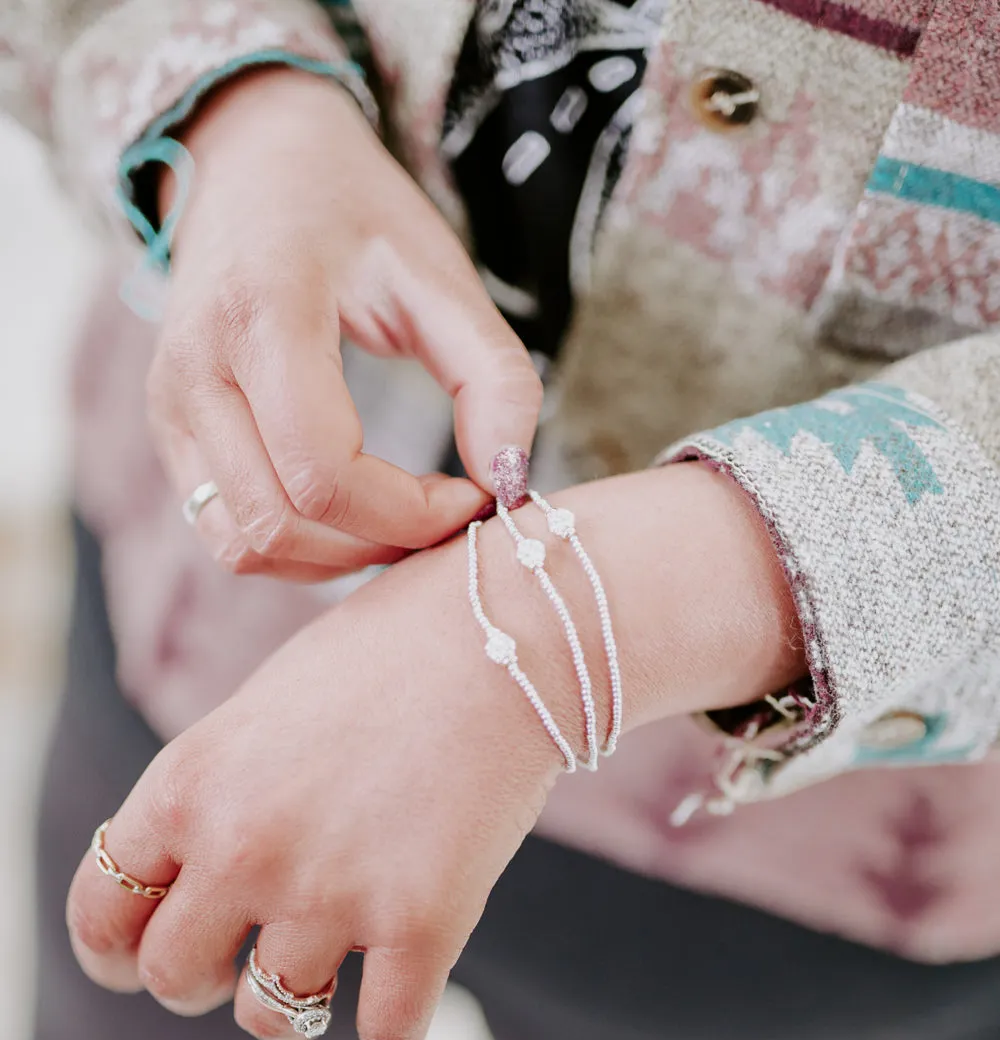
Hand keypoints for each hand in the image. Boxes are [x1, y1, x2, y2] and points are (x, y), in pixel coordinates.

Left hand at [66, 515, 573, 1039]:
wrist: (505, 634)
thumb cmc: (383, 659)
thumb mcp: (254, 716)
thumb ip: (208, 802)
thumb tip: (192, 891)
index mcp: (186, 786)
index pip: (100, 911)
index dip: (112, 950)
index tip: (134, 961)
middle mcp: (241, 848)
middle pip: (173, 977)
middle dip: (203, 981)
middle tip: (242, 961)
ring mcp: (330, 894)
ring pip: (272, 1020)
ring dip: (298, 1003)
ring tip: (331, 968)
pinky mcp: (421, 927)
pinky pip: (385, 1033)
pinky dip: (397, 1018)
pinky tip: (409, 976)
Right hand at [147, 66, 542, 580]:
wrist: (250, 162)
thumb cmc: (353, 209)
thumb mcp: (440, 269)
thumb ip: (492, 375)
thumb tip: (509, 481)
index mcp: (259, 315)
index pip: (324, 472)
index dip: (410, 514)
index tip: (473, 495)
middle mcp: (194, 370)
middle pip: (282, 523)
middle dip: (381, 543)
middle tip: (447, 516)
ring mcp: (169, 409)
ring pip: (246, 545)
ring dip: (337, 558)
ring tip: (403, 520)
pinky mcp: (169, 434)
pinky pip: (228, 533)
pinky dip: (298, 549)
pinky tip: (354, 516)